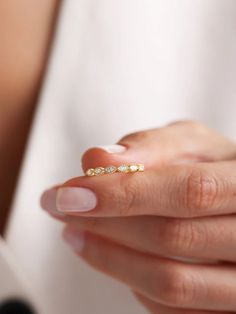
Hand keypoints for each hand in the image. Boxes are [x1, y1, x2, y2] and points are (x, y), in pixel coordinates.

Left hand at [41, 121, 235, 312]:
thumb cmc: (214, 167)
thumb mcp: (193, 144)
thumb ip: (152, 145)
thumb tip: (96, 159)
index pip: (191, 191)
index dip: (126, 192)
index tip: (70, 192)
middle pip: (174, 238)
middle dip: (106, 223)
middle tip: (60, 206)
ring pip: (171, 283)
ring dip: (109, 257)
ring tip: (73, 231)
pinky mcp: (222, 305)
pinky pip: (172, 308)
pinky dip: (130, 279)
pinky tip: (110, 253)